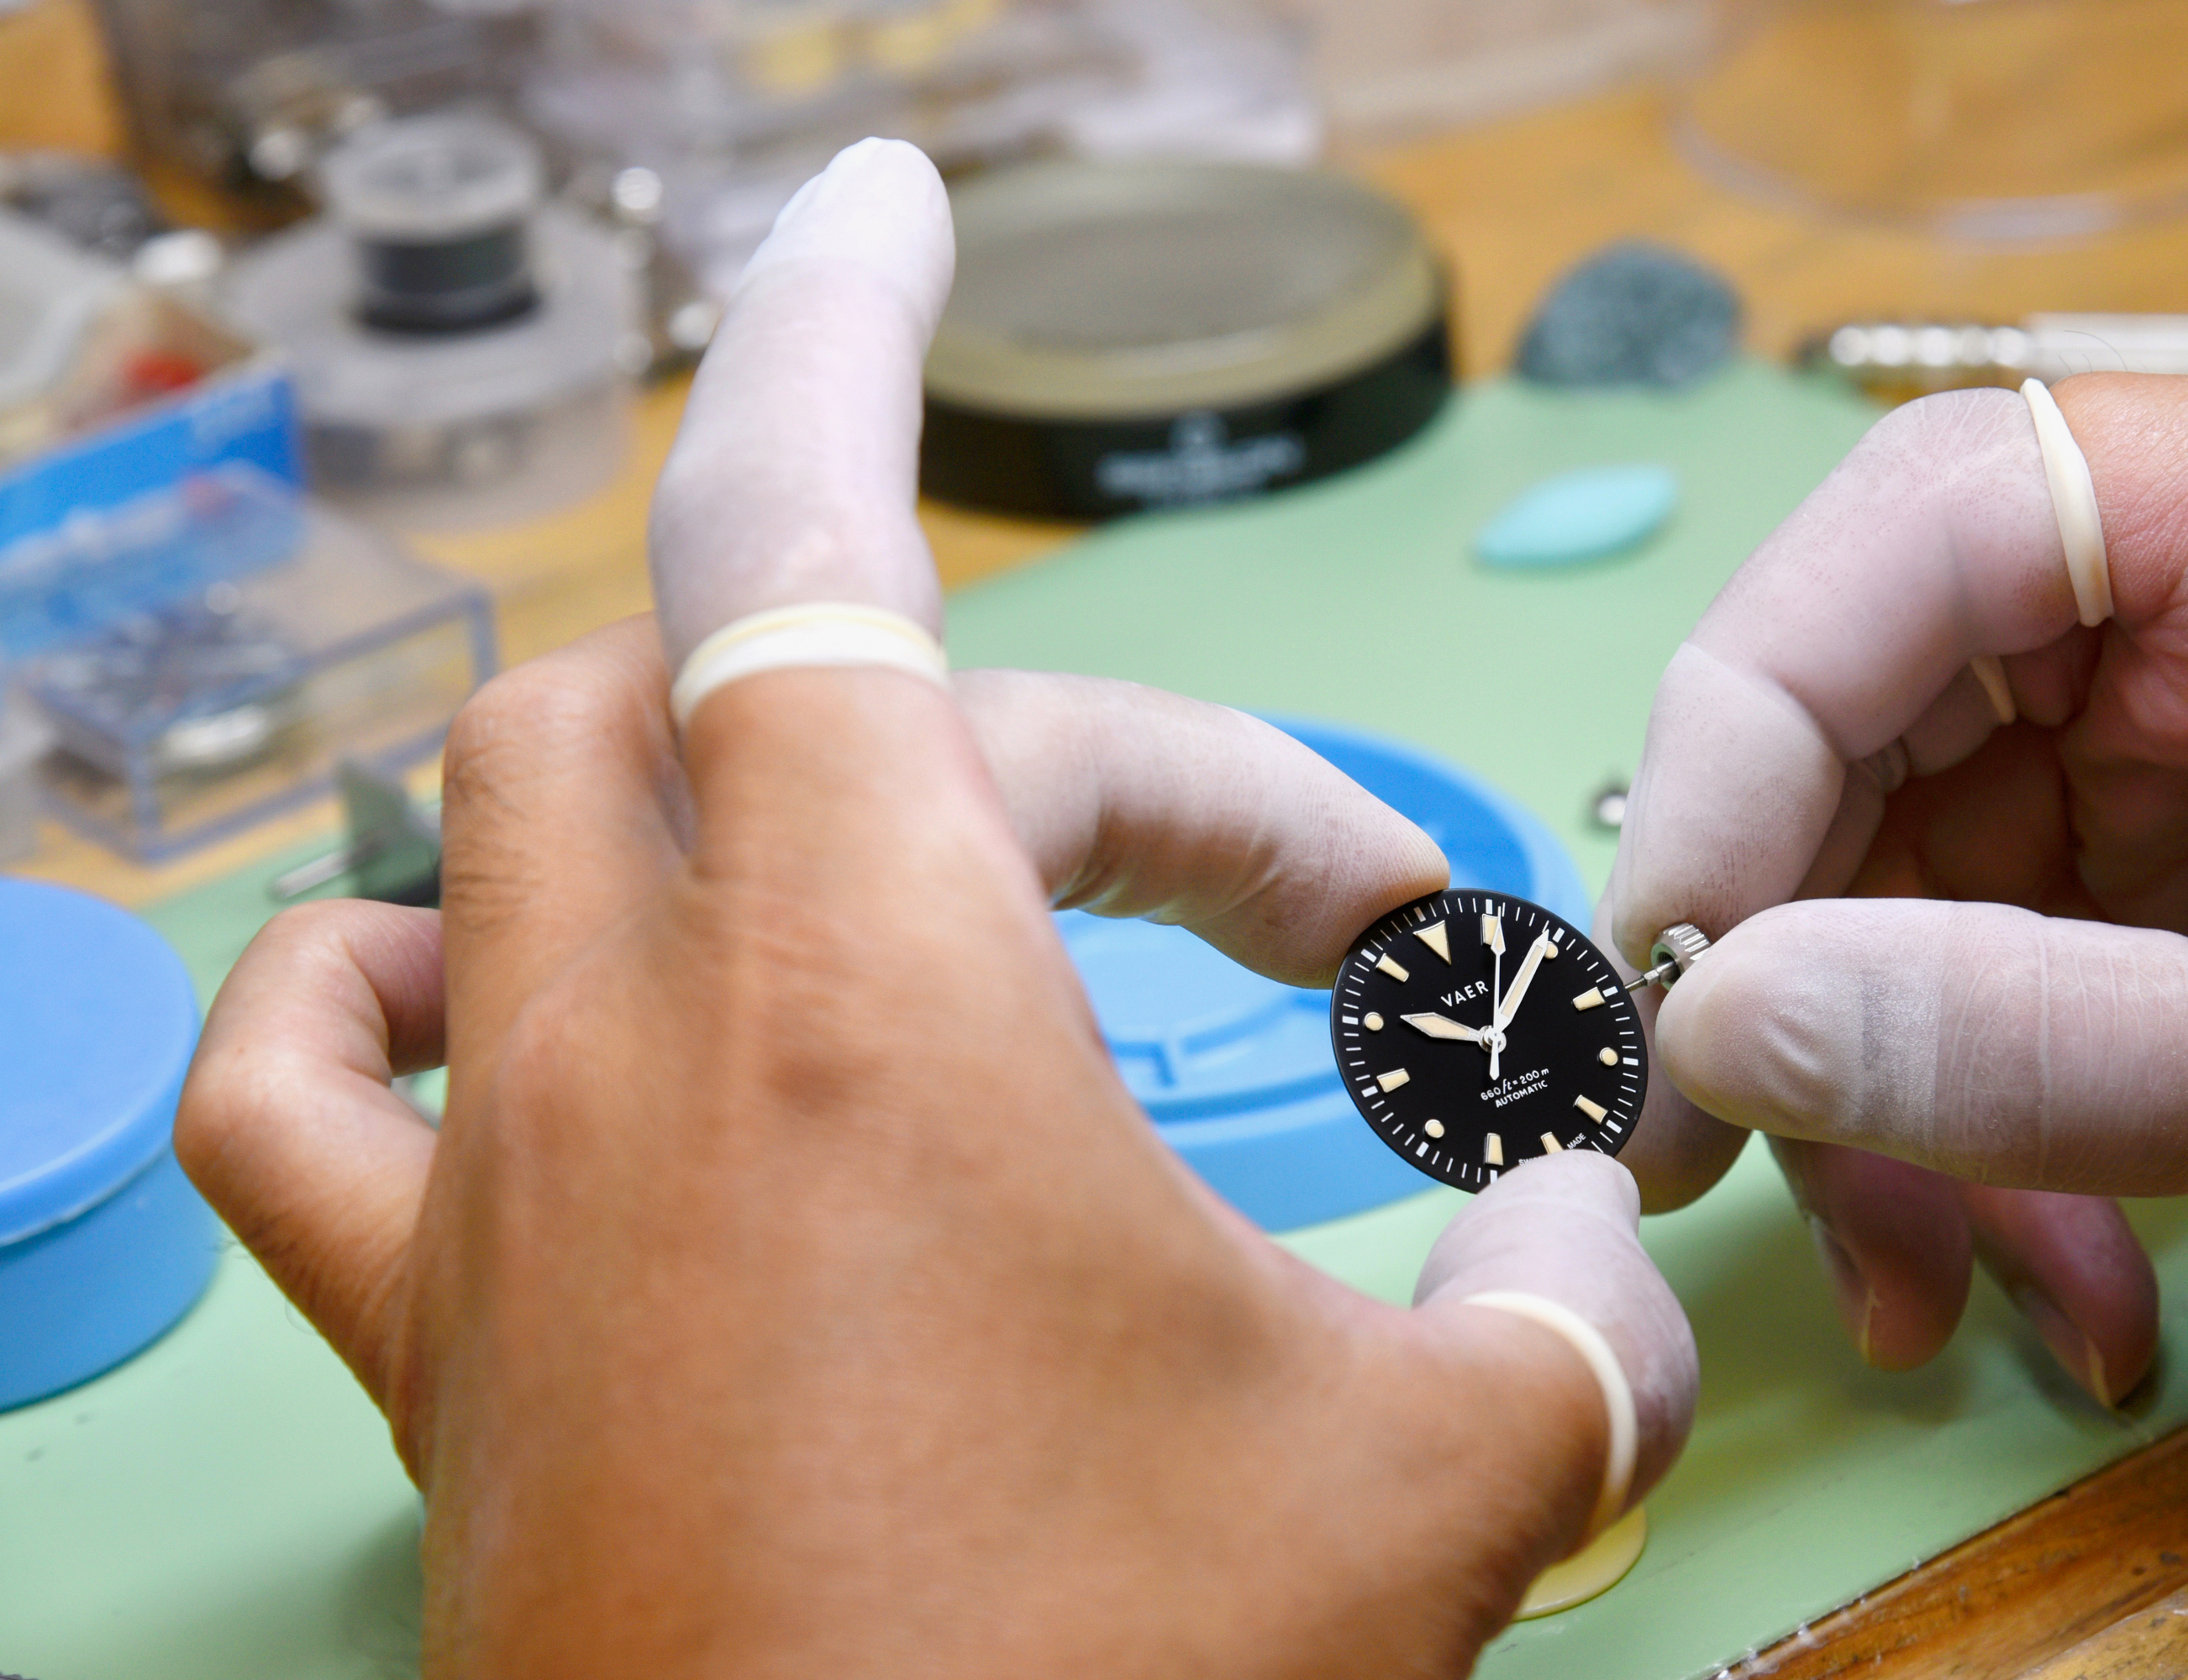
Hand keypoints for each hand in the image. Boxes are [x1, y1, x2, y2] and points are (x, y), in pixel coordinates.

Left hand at [176, 140, 1694, 1678]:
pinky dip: (385, 981)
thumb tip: (1593, 1244)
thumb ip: (1561, 1313)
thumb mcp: (1434, 1483)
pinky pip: (308, 1074)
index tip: (885, 198)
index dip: (847, 323)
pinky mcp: (438, 1333)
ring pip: (507, 813)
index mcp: (875, 997)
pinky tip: (503, 1004)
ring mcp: (501, 1181)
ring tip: (885, 845)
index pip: (805, 530)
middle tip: (1268, 897)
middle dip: (1052, 741)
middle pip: (760, 696)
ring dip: (698, 768)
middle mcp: (639, 1039)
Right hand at [1605, 339, 2187, 1400]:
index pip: (1944, 516)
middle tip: (1726, 1158)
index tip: (1687, 960)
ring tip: (1931, 1284)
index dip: (1762, 727)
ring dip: (1895, 1084)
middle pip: (1899, 692)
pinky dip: (1988, 1111)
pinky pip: (2010, 939)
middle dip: (1805, 950)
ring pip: (1927, 849)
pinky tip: (2031, 1259)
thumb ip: (2048, 1042)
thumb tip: (1728, 1024)